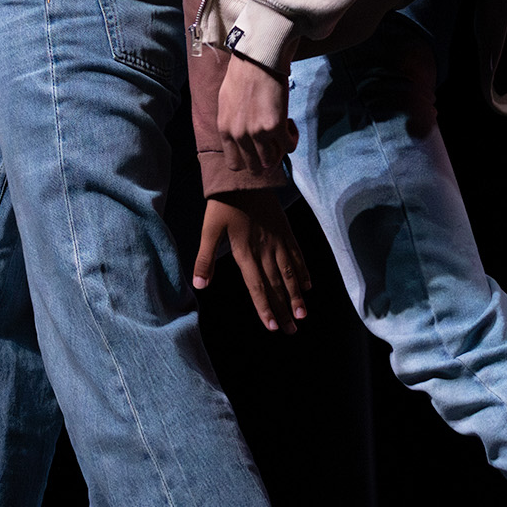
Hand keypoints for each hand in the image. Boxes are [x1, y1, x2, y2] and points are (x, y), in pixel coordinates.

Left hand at [194, 190, 310, 332]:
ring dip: (295, 295)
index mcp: (245, 252)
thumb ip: (205, 258)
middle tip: (291, 331)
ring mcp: (277, 240)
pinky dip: (302, 270)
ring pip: (289, 273)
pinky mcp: (285, 230)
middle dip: (283, 310)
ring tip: (302, 315)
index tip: (272, 326)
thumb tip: (198, 285)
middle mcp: (264, 249)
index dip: (264, 307)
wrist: (244, 176)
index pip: (256, 286)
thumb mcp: (209, 229)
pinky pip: (296, 254)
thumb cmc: (223, 204)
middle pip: (275, 285)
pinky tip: (307, 285)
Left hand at [218, 53, 298, 175]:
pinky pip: (288, 147)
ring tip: (282, 133)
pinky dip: (292, 139)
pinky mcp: (275, 126)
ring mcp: (256, 133)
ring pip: (271, 162)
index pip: (234, 164)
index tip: (258, 150)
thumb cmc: (243, 74)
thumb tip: (242, 138)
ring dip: (279, 151)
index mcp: (224, 129)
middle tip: (274, 144)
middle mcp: (238, 135)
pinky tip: (290, 123)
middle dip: (266, 160)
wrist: (258, 58)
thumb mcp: (226, 102)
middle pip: (254, 168)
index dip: (249, 161)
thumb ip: (232, 123)